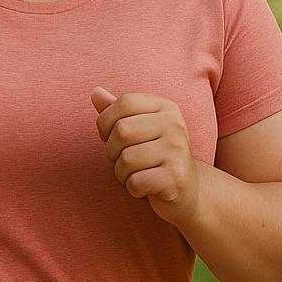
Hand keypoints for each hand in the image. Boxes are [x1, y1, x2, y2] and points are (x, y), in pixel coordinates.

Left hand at [91, 86, 200, 226]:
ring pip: (126, 159)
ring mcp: (178, 150)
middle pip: (122, 131)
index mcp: (166, 108)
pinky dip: (132, 188)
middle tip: (124, 160)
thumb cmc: (154, 156)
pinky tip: (145, 187)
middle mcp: (175, 125)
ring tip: (135, 173)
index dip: (106, 121)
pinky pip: (135, 182)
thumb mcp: (137, 130)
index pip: (125, 102)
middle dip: (112, 151)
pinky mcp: (176, 177)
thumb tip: (95, 92)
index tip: (110, 136)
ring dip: (121, 172)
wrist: (187, 189)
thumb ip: (117, 111)